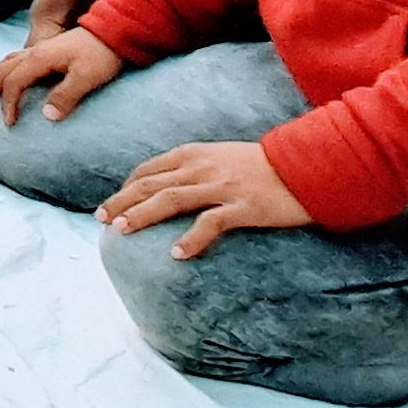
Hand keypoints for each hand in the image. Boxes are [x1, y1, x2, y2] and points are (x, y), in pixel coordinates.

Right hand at [0, 27, 127, 125]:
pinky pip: (16, 59)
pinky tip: (7, 74)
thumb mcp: (86, 77)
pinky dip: (5, 69)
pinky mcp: (47, 49)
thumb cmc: (102, 54)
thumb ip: (66, 96)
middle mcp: (35, 52)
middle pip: (2, 69)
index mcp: (40, 58)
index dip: (9, 103)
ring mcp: (40, 49)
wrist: (114, 31)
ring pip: (7, 62)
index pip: (14, 82)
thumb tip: (47, 116)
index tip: (10, 122)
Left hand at [99, 138, 312, 258]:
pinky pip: (210, 223)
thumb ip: (195, 168)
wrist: (306, 165)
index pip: (148, 170)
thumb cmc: (264, 166)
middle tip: (101, 220)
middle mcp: (202, 167)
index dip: (125, 188)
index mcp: (194, 154)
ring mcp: (222, 186)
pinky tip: (176, 254)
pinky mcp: (243, 206)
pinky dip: (191, 238)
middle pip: (150, 184)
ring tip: (122, 232)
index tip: (111, 204)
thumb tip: (170, 185)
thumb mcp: (222, 157)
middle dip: (121, 202)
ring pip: (170, 199)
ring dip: (142, 216)